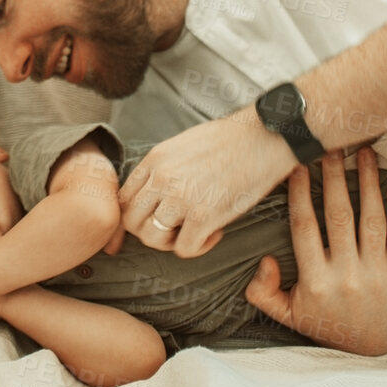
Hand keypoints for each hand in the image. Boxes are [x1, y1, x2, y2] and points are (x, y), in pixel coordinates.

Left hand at [118, 110, 296, 256]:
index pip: (123, 199)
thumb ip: (162, 169)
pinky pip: (184, 249)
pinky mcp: (204, 216)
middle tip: (175, 228)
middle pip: (132, 222)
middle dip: (151, 231)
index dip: (133, 217)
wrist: (263, 138)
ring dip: (173, 241)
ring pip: (153, 239)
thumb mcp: (181, 146)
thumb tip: (153, 195)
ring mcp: (180, 198)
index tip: (150, 222)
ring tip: (195, 230)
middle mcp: (161, 179)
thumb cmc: (229, 140)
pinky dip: (199, 247)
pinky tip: (215, 232)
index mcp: (154, 160)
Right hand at [243, 147, 386, 354]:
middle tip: (330, 146)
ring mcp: (376, 272)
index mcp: (316, 281)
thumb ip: (263, 291)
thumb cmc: (326, 324)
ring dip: (368, 182)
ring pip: (372, 218)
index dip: (300, 193)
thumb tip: (264, 259)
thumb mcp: (287, 315)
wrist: (372, 349)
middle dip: (334, 176)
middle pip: (339, 215)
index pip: (304, 227)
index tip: (297, 165)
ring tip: (365, 151)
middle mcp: (347, 274)